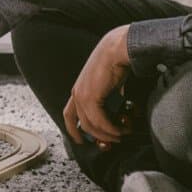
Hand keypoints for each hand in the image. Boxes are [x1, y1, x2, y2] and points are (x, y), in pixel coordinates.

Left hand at [63, 26, 132, 148]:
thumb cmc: (115, 62)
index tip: (82, 141)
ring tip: (123, 135)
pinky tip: (121, 130)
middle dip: (99, 137)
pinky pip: (100, 122)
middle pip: (83, 125)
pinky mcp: (90, 97)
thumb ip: (108, 100)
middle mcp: (77, 94)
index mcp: (78, 89)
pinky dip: (111, 129)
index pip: (69, 115)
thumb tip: (118, 115)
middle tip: (113, 143)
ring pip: (92, 126)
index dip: (74, 131)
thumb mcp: (108, 84)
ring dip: (109, 135)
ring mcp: (82, 96)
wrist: (117, 49)